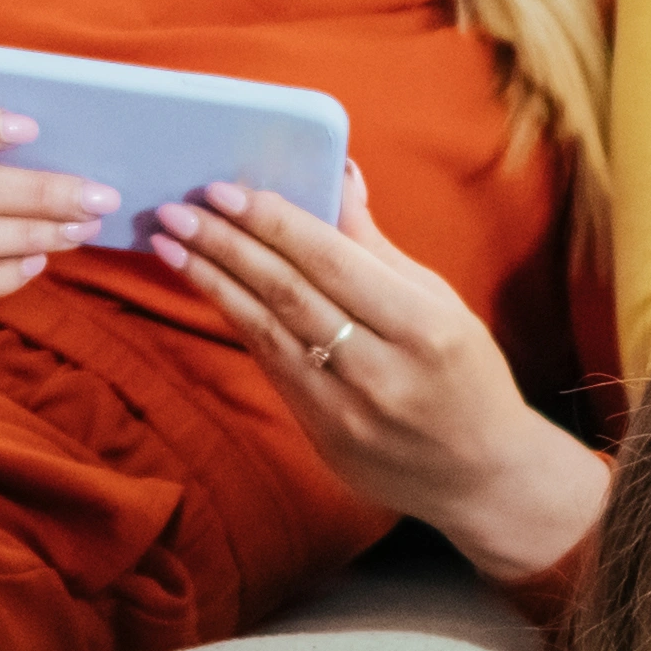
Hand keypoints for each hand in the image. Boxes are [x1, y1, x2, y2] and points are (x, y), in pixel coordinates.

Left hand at [155, 182, 607, 593]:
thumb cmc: (465, 374)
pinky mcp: (322, 436)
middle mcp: (382, 371)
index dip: (274, 222)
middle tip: (177, 209)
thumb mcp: (440, 301)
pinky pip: (270, 365)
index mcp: (423, 327)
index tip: (225, 190)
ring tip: (170, 243)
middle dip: (226, 245)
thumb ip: (376, 245)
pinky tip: (206, 287)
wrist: (480, 476)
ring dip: (212, 281)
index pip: (333, 262)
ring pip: (267, 331)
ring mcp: (348, 410)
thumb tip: (338, 174)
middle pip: (289, 295)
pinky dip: (236, 320)